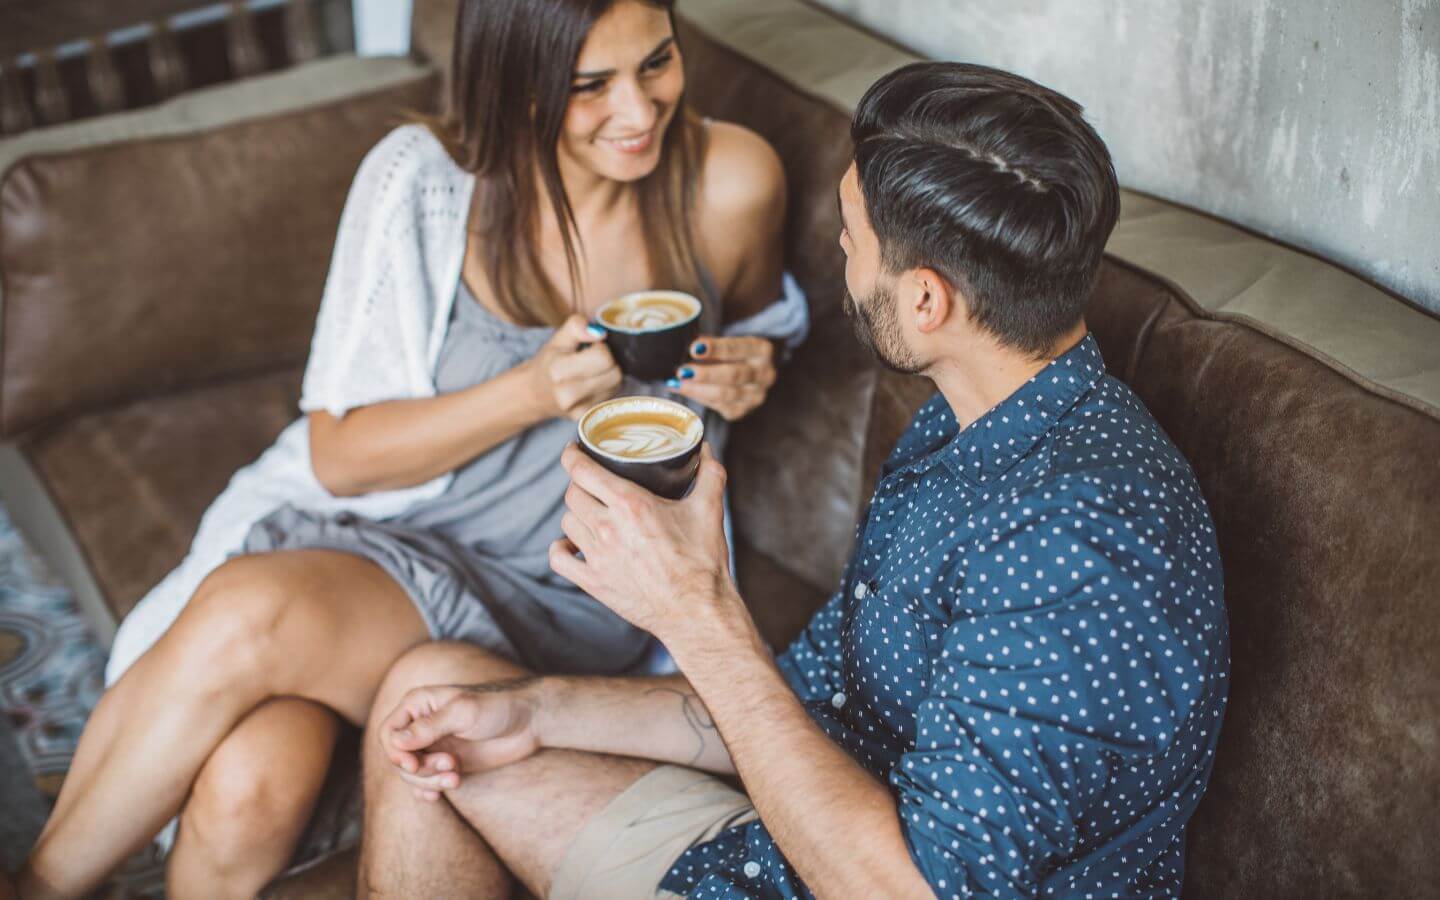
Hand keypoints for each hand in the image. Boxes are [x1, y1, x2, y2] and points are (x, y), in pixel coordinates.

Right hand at [379, 680, 541, 801]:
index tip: (413, 765)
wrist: (529, 722)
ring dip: (430, 781)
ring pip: (412, 774)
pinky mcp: (446, 764)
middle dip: (421, 769)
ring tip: (456, 777)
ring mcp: (434, 746)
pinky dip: (429, 791)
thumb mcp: (463, 713)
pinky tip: (440, 794)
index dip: (395, 752)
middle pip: (399, 758)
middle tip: (451, 765)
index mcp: (419, 704)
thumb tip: (395, 741)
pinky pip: (425, 783)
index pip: (389, 733)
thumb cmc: (498, 707)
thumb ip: (429, 727)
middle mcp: (421, 726)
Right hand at [524, 315, 622, 420]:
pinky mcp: (586, 418)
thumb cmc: (547, 363)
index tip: (591, 346)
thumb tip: (601, 333)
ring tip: (592, 371)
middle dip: (609, 361)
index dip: (601, 347)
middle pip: (615, 374)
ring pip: (616, 385)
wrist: (532, 395)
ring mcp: (578, 410)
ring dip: (609, 374)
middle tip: (593, 359)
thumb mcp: (557, 339)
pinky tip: (591, 384)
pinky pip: (611, 397)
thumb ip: (577, 327)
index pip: (603, 357)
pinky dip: (606, 388)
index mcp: (558, 371)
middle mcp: (568, 395)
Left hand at [549, 442, 741, 642]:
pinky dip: (561, 547)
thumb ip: (709, 474)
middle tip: (593, 481)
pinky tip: (573, 543)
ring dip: (576, 512)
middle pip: (573, 494)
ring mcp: (597, 557)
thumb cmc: (703, 561)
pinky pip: (559, 558)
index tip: (574, 449)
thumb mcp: (709, 509)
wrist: (697, 610)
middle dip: (580, 482)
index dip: (572, 454)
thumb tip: (704, 450)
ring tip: (591, 510)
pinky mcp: (593, 582)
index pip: (581, 470)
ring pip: (567, 521)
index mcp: (631, 505)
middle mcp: (607, 528)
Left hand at [668, 336, 776, 420]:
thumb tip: (689, 349)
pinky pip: (720, 407)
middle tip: (683, 371)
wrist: (748, 374)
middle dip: (706, 374)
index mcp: (762, 350)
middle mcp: (765, 374)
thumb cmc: (732, 353)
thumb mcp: (728, 342)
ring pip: (726, 395)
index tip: (694, 348)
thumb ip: (711, 345)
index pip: (739, 348)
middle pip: (734, 375)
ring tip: (678, 383)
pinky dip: (700, 398)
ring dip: (698, 389)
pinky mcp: (744, 410)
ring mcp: (756, 395)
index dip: (716, 348)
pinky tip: (685, 391)